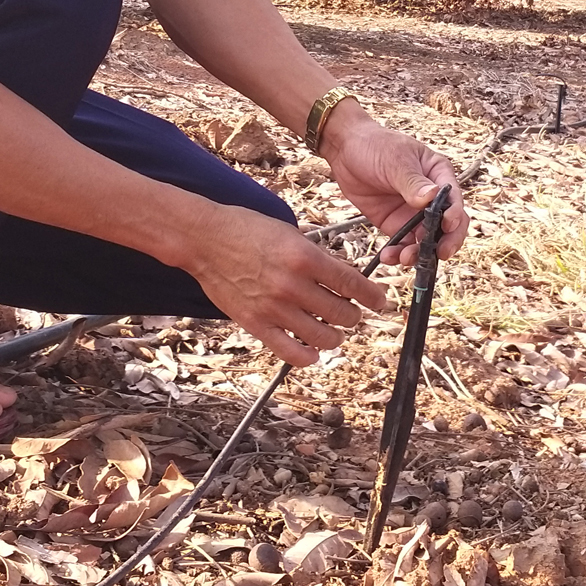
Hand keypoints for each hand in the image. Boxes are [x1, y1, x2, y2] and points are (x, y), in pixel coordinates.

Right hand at [181, 203, 391, 366]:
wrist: (205, 239)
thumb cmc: (247, 229)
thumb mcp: (290, 233)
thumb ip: (316, 257)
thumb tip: (342, 279)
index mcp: (305, 257)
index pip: (354, 285)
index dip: (374, 297)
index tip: (380, 302)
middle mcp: (293, 285)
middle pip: (343, 314)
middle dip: (354, 316)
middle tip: (351, 313)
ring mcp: (274, 308)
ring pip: (324, 337)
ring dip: (335, 336)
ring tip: (333, 331)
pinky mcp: (256, 324)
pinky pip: (291, 353)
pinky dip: (309, 356)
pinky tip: (313, 350)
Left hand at [318, 104, 470, 266]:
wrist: (344, 149)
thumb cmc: (375, 145)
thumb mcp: (395, 161)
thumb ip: (413, 183)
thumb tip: (432, 199)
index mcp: (438, 174)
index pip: (454, 200)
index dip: (455, 216)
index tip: (446, 226)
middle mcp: (431, 197)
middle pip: (448, 226)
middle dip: (445, 242)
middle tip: (439, 254)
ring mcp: (413, 212)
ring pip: (426, 240)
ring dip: (420, 253)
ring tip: (405, 258)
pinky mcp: (395, 223)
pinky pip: (403, 243)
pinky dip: (398, 253)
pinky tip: (388, 256)